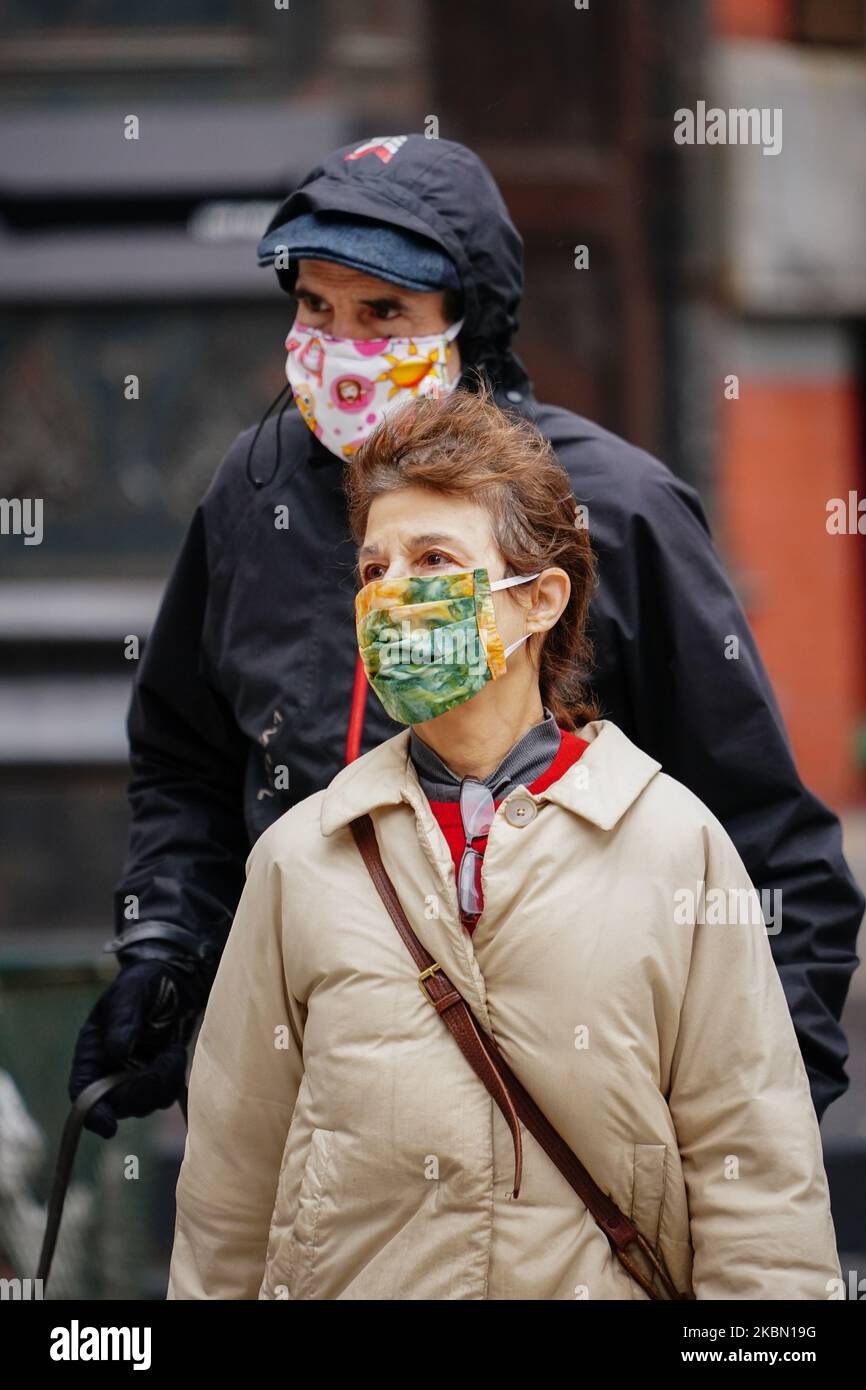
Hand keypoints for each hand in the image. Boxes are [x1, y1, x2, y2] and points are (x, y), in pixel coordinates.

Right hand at [69, 961, 199, 1137]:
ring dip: (163, 1083)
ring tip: (174, 1051)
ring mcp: (133, 1078)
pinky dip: (174, 1080)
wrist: (173, 981)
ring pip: (145, 1104)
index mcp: (91, 1053)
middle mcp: (108, 1071)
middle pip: (118, 1105)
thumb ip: (124, 1017)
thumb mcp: (132, 990)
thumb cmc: (144, 982)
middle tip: (167, 1059)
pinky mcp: (157, 1078)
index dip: (92, 1114)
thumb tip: (118, 1050)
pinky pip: (164, 1095)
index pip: (83, 1093)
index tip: (108, 1126)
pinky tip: (177, 1054)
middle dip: (143, 1090)